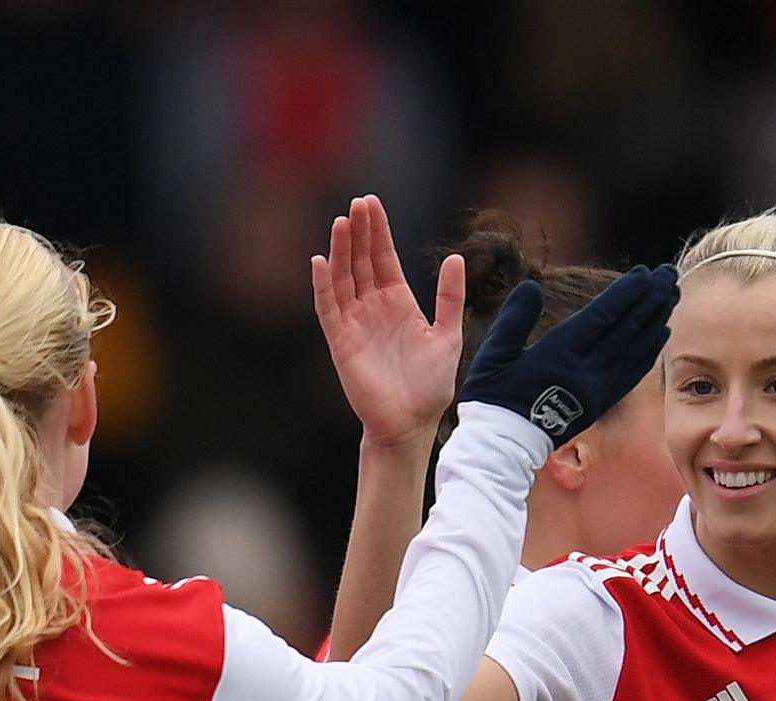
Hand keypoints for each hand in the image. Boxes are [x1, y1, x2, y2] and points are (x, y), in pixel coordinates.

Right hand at [312, 194, 464, 447]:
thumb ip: (449, 297)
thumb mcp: (448, 334)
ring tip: (341, 222)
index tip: (371, 202)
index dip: (377, 231)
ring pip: (342, 278)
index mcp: (398, 302)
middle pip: (360, 260)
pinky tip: (320, 261)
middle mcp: (373, 308)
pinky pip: (328, 308)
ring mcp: (355, 323)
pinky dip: (323, 285)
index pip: (383, 257)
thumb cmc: (429, 386)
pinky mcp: (341, 342)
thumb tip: (455, 258)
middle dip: (358, 232)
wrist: (411, 423)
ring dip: (339, 250)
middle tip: (356, 202)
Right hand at [459, 262, 680, 446]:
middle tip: (669, 275)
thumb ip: (513, 319)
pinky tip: (660, 334)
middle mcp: (583, 371)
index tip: (645, 273)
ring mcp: (595, 389)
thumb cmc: (492, 398)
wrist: (503, 448)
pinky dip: (648, 352)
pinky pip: (631, 374)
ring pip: (634, 349)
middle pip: (626, 329)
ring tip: (671, 295)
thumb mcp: (493, 355)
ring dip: (655, 320)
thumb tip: (531, 287)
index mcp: (558, 354)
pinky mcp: (599, 403)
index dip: (626, 294)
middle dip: (650, 299)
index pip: (601, 317)